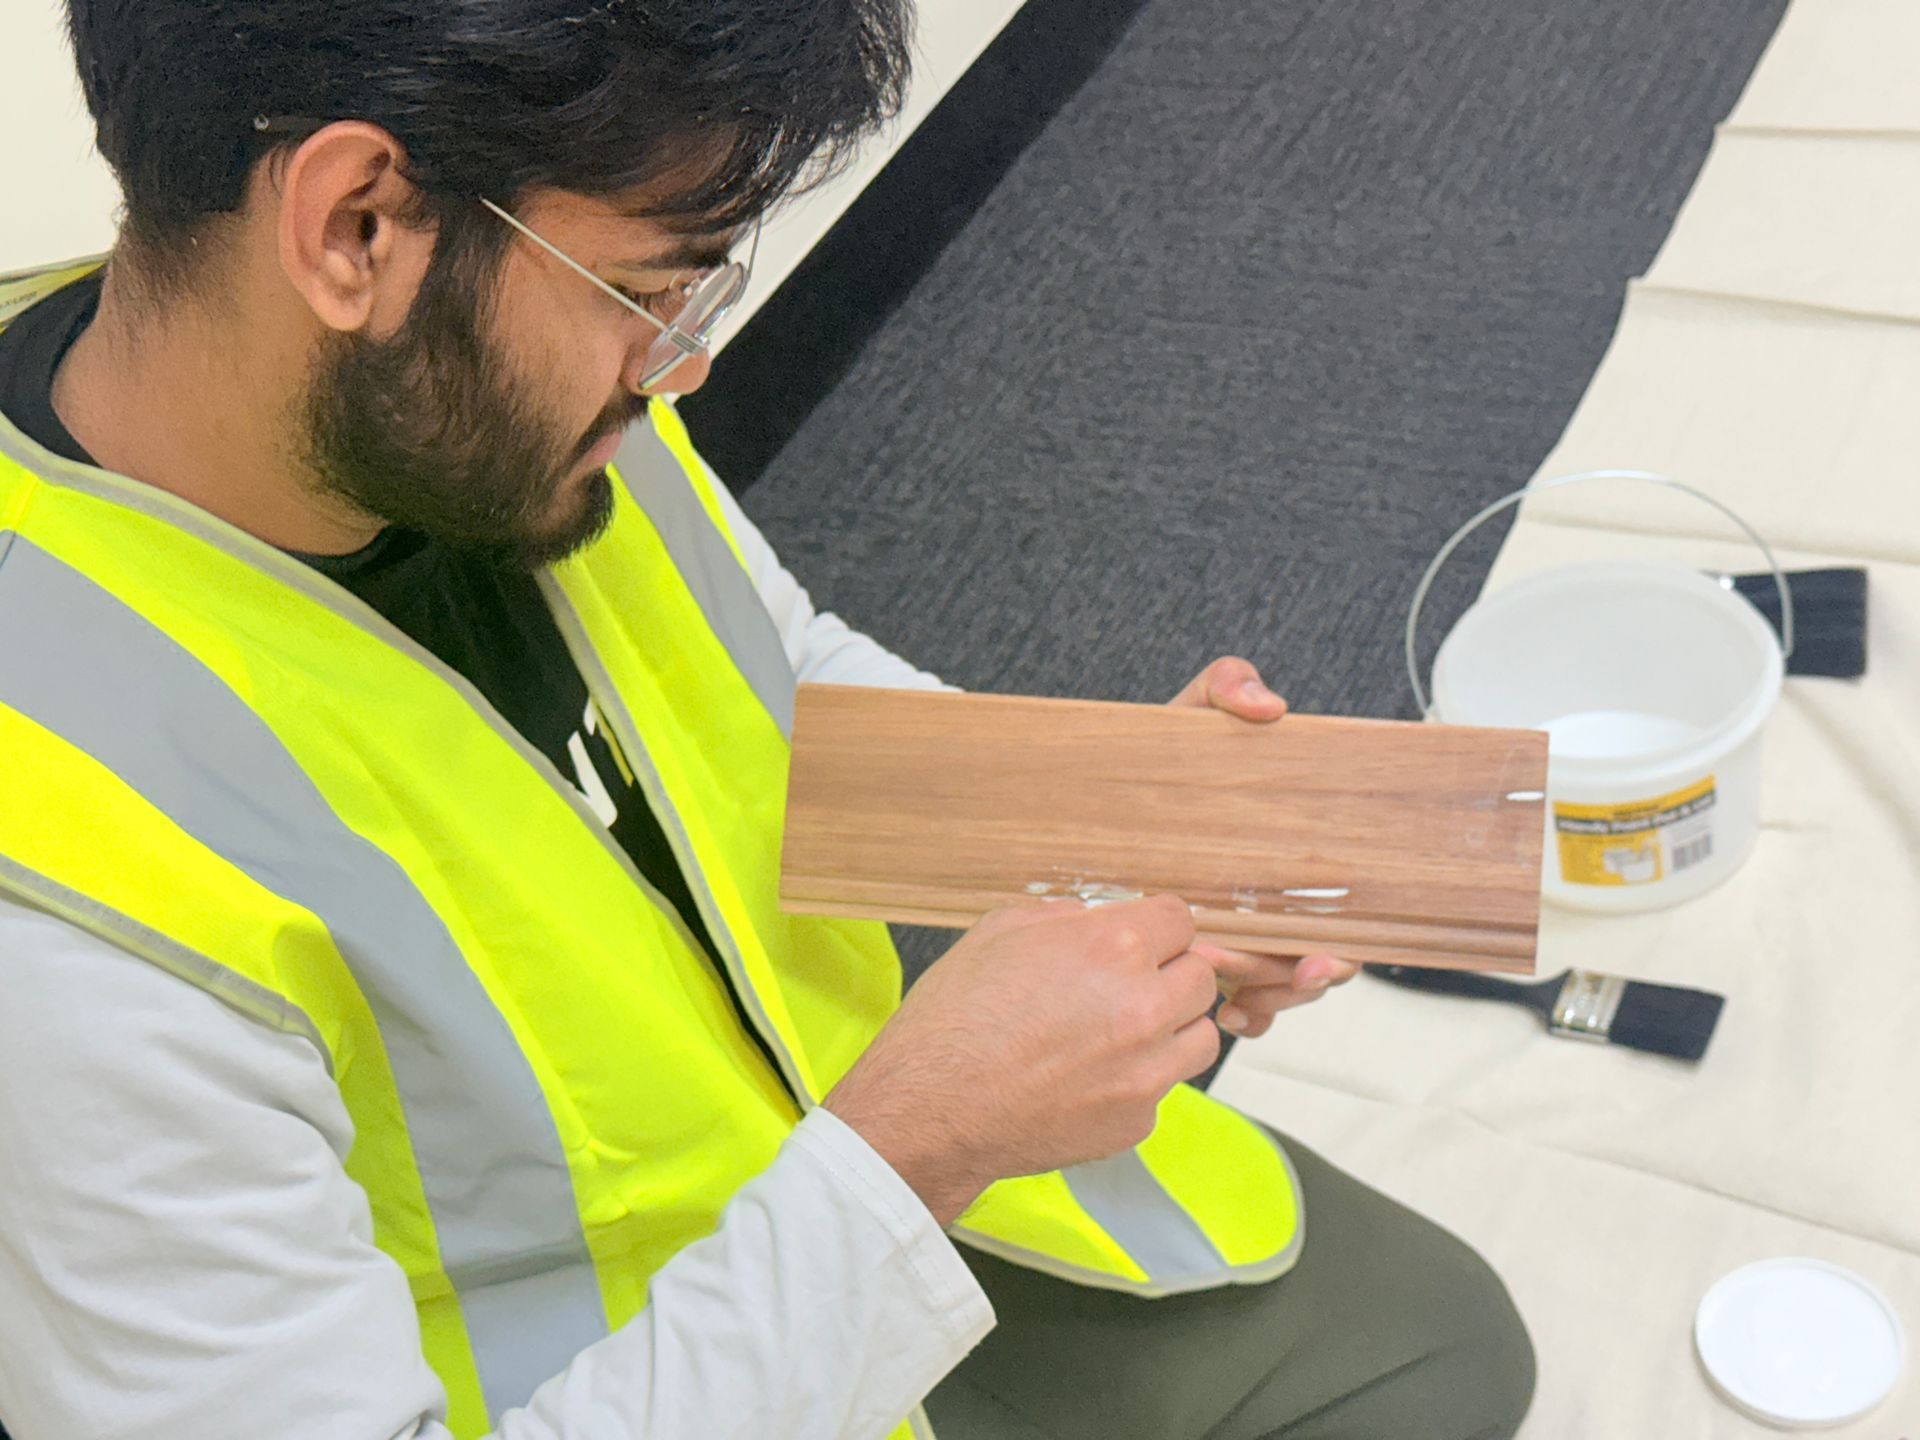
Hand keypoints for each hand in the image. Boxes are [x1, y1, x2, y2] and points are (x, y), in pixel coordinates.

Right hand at [824, 895, 1221, 1225]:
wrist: (929, 1111)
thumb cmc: (954, 1021)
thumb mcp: (997, 932)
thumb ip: (1064, 918)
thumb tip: (1094, 920)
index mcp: (1113, 948)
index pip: (1181, 920)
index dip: (1154, 928)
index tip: (1137, 941)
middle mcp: (1144, 1007)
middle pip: (1200, 975)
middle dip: (1167, 974)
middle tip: (1123, 987)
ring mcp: (1147, 1070)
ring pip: (1201, 1035)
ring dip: (1172, 1027)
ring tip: (1119, 1032)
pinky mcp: (1138, 1120)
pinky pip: (1165, 1087)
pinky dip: (1140, 1079)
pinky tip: (1091, 1077)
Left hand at [1169, 657, 1357, 1032]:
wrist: (1103, 791)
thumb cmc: (1161, 760)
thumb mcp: (1192, 717)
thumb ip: (1226, 688)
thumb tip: (1265, 703)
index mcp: (1288, 853)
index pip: (1339, 913)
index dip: (1338, 947)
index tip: (1318, 958)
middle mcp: (1277, 898)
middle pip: (1315, 963)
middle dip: (1292, 980)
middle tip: (1249, 969)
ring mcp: (1248, 929)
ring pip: (1283, 988)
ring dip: (1266, 996)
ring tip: (1226, 987)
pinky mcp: (1213, 953)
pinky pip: (1251, 1005)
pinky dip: (1248, 1015)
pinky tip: (1228, 1009)